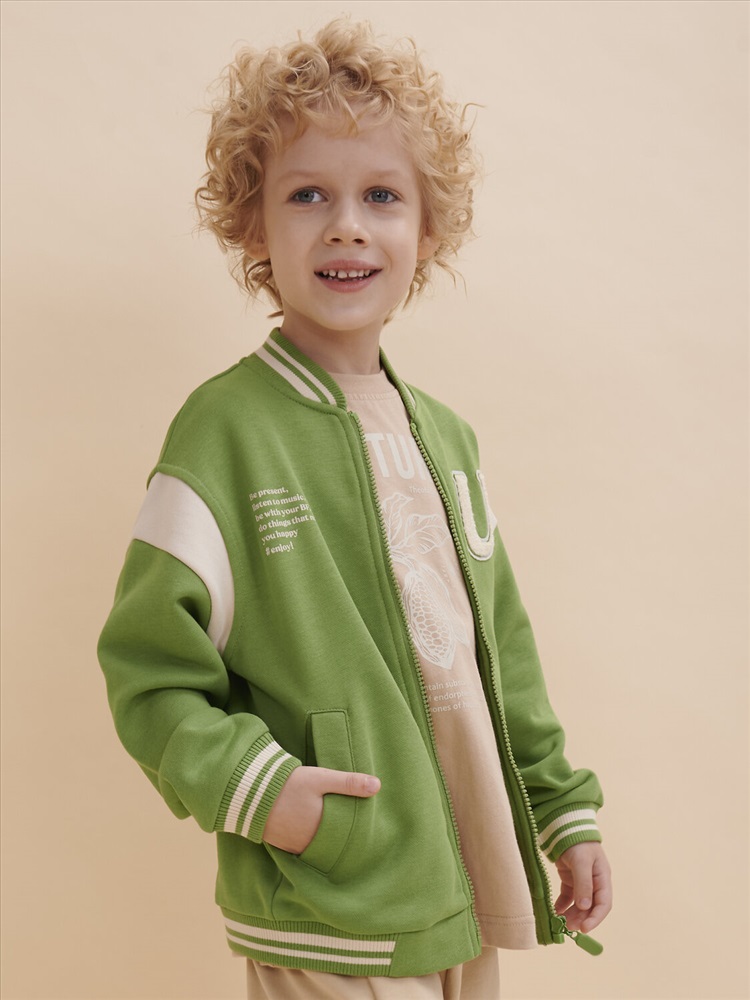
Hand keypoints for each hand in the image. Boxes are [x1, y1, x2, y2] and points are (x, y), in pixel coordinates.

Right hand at [262, 766, 380, 853]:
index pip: (345, 839)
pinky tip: (311, 833)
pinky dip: (308, 843)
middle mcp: (308, 843)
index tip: (368, 836)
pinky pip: (300, 848)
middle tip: (354, 837)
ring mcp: (293, 846)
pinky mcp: (281, 844)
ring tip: (334, 835)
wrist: (250, 791)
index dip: (356, 838)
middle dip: (340, 842)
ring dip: (323, 843)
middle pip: (330, 846)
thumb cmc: (288, 784)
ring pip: (315, 849)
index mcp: (321, 830)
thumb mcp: (320, 778)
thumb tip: (378, 786)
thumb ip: (348, 782)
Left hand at [554, 842, 611, 933]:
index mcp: (603, 878)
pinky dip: (562, 905)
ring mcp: (581, 882)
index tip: (584, 928)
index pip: (603, 904)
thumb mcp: (582, 862)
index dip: (595, 918)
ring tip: (561, 922)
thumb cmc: (578, 842)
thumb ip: (583, 884)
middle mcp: (594, 883)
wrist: (564, 826)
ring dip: (571, 914)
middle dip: (581, 918)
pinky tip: (555, 911)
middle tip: (568, 927)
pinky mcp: (569, 880)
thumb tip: (585, 907)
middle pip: (590, 907)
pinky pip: (568, 897)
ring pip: (579, 904)